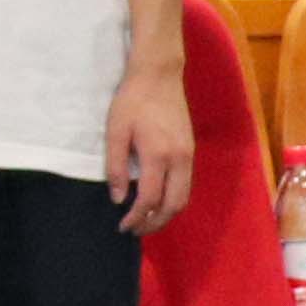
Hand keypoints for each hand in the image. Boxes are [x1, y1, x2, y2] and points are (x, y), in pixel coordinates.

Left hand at [104, 62, 195, 238]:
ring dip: (167, 213)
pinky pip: (186, 184)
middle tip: (135, 230)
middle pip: (173, 205)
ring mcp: (188, 155)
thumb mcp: (115, 131)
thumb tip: (118, 198)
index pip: (149, 199)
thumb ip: (115, 166)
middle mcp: (179, 160)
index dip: (136, 217)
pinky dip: (174, 199)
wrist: (159, 75)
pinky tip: (158, 200)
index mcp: (158, 155)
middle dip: (155, 222)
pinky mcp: (190, 150)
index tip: (122, 226)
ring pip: (184, 197)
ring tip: (146, 219)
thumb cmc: (132, 101)